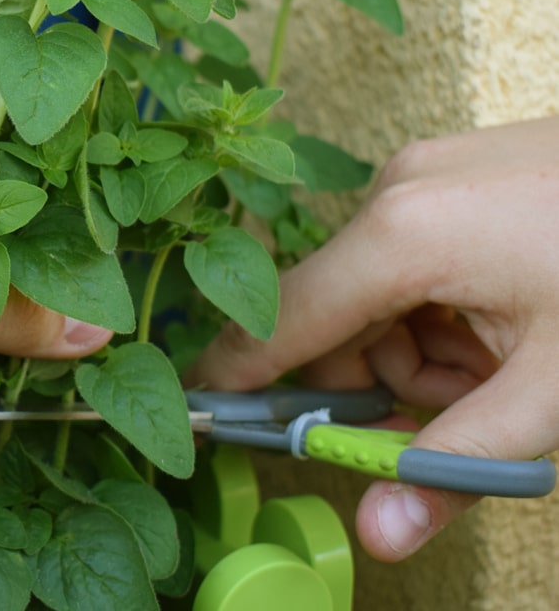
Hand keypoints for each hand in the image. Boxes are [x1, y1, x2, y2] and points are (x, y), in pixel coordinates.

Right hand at [186, 116, 558, 560]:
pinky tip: (504, 324)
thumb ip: (458, 460)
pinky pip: (413, 260)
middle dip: (383, 379)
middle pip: (338, 313)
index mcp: (406, 233)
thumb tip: (381, 532)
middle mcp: (397, 191)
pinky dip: (443, 310)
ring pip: (379, 293)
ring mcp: (426, 175)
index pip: (286, 317)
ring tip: (504, 366)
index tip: (203, 410)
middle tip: (456, 411)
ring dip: (423, 348)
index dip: (240, 372)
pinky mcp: (452, 175)